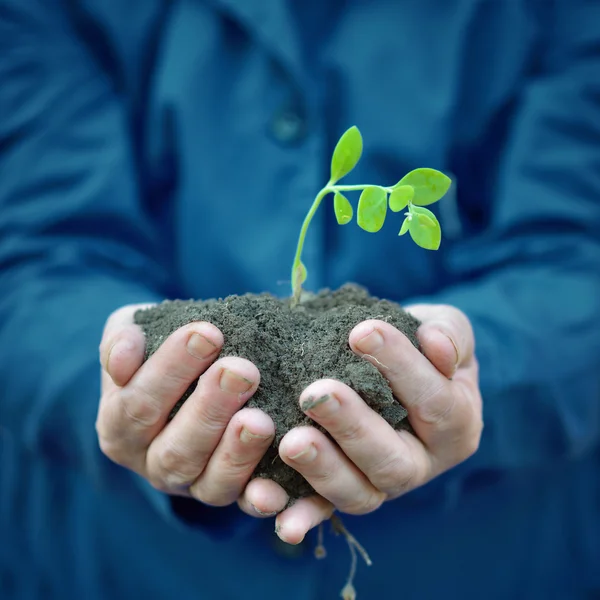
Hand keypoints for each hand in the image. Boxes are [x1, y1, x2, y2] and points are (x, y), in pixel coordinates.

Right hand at [96, 305, 288, 512]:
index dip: (172, 369)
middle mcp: (152, 463)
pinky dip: (259, 500)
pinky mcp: (230, 494)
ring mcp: (192, 484)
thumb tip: (121, 361)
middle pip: (176, 448)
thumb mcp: (132, 331)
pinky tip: (275, 491)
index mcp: (120, 426)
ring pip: (210, 481)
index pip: (138, 403)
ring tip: (260, 420)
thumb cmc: (160, 346)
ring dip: (237, 452)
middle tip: (242, 370)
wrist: (193, 366)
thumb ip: (119, 341)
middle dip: (211, 408)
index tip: (208, 332)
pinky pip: (244, 504)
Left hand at [274, 304, 482, 543]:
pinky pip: (323, 511)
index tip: (361, 332)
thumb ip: (451, 335)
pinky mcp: (344, 490)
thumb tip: (437, 345)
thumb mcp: (447, 329)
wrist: (397, 363)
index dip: (401, 368)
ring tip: (291, 441)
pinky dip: (302, 517)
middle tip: (315, 394)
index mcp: (456, 427)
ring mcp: (380, 484)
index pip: (434, 402)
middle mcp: (420, 464)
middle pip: (393, 460)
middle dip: (352, 427)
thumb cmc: (422, 344)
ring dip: (323, 469)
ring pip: (358, 493)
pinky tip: (278, 516)